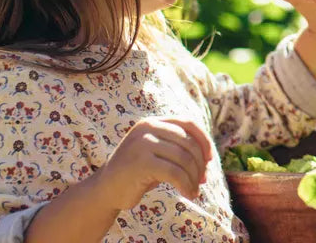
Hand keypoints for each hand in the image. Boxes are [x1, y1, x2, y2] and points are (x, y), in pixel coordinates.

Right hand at [94, 117, 213, 208]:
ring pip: (184, 158)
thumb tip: (209, 156)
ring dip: (193, 177)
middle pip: (188, 142)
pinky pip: (175, 173)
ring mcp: (143, 143)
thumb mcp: (159, 154)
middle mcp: (148, 127)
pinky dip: (186, 185)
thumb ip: (179, 147)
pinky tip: (188, 194)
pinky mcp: (141, 162)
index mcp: (153, 121)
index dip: (204, 140)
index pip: (188, 123)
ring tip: (194, 190)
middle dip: (200, 163)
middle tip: (201, 180)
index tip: (210, 159)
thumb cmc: (137, 174)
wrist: (105, 191)